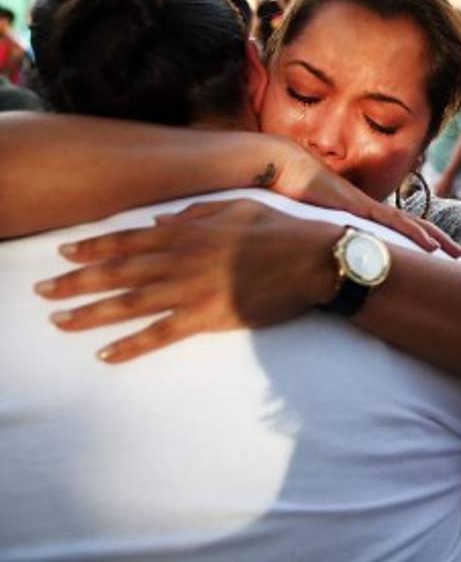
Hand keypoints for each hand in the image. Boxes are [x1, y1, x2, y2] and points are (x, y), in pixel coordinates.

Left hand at [36, 199, 345, 362]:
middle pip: (119, 272)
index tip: (64, 252)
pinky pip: (161, 333)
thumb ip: (198, 214)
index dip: (94, 247)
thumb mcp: (239, 208)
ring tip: (60, 322)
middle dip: (77, 281)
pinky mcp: (209, 316)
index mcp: (190, 232)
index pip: (130, 240)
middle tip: (43, 292)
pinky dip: (131, 345)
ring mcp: (193, 288)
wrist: (314, 259)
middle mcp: (183, 259)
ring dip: (91, 313)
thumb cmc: (283, 230)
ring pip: (130, 303)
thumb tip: (161, 224)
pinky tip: (106, 354)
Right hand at [269, 140, 460, 256]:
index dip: (419, 239)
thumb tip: (313, 255)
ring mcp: (368, 206)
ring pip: (410, 226)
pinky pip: (394, 223)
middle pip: (413, 226)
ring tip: (456, 253)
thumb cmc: (290, 192)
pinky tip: (431, 246)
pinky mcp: (362, 208)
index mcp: (362, 212)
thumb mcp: (310, 220)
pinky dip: (415, 234)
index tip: (438, 253)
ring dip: (435, 239)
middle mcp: (370, 208)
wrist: (283, 166)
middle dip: (438, 240)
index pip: (399, 227)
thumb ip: (317, 233)